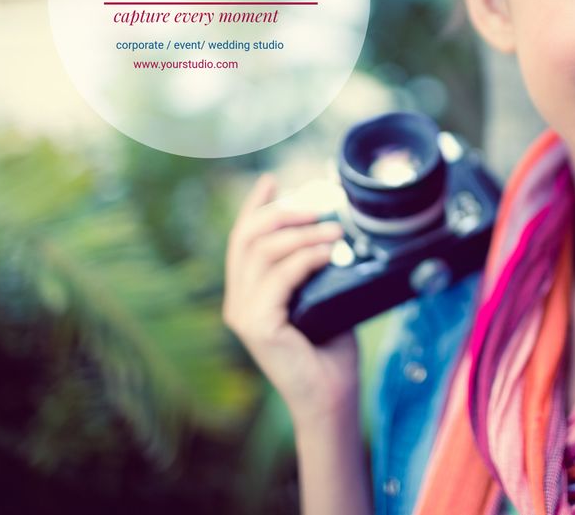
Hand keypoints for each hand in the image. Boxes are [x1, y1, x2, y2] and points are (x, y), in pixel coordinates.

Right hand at [223, 173, 360, 425]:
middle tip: (318, 206)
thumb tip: (333, 229)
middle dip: (283, 211)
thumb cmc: (331, 348)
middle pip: (248, 237)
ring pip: (263, 252)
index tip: (272, 179)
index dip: (255, 205)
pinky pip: (280, 278)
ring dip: (303, 233)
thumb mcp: (322, 296)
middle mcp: (238, 300)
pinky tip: (330, 252)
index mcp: (249, 291)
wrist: (331, 395)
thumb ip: (315, 267)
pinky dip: (306, 258)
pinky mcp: (257, 326)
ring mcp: (244, 314)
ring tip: (336, 229)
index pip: (243, 238)